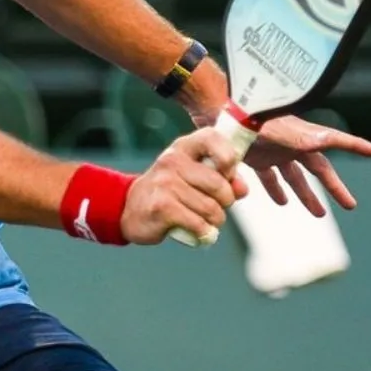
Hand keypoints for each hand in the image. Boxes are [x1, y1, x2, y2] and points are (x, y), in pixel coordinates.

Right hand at [121, 127, 248, 245]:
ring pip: (211, 208)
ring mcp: (165, 183)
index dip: (228, 157)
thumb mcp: (192, 176)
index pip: (212, 138)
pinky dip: (203, 232)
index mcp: (183, 148)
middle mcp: (172, 161)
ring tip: (203, 220)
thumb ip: (222, 178)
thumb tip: (241, 189)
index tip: (227, 173)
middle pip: (219, 185)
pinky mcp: (161, 207)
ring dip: (214, 221)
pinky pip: (199, 223)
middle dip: (225, 202)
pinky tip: (197, 231)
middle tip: (214, 206)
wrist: (129, 209)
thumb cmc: (168, 191)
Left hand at [243, 116, 370, 216]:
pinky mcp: (256, 156)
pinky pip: (269, 177)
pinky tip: (281, 203)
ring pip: (295, 177)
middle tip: (350, 205)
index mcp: (301, 136)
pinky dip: (275, 190)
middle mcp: (292, 144)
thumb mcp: (275, 129)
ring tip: (319, 214)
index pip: (334, 140)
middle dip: (334, 187)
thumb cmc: (247, 118)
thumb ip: (298, 137)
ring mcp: (274, 151)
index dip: (355, 145)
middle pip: (319, 169)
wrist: (215, 113)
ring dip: (306, 195)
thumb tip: (323, 140)